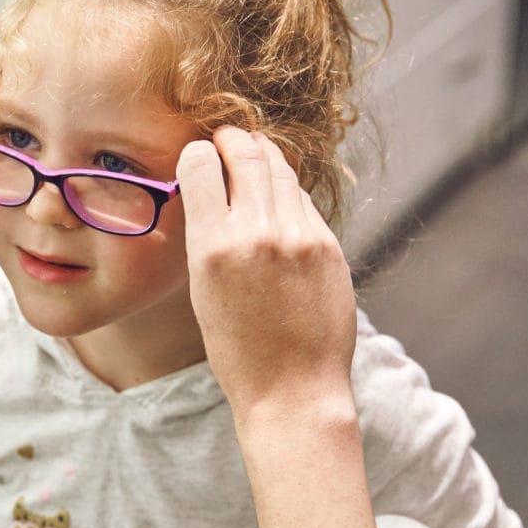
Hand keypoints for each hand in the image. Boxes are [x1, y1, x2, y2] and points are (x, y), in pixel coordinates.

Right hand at [177, 127, 356, 419]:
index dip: (198, 153)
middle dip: (233, 140)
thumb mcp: (203, 291)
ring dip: (264, 156)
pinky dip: (288, 192)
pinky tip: (281, 197)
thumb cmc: (238, 350)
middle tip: (228, 137)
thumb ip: (207, 236)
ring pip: (280, 170)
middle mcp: (257, 233)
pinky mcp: (329, 246)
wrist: (293, 390)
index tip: (199, 155)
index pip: (200, 163)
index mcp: (213, 247)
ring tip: (254, 152)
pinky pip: (304, 201)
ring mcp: (299, 236)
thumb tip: (212, 191)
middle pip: (245, 154)